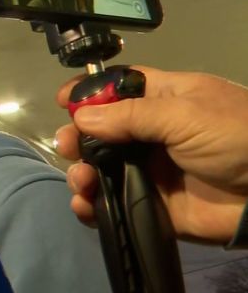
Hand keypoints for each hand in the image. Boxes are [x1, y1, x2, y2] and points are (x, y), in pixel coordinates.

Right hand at [55, 66, 247, 242]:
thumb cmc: (236, 138)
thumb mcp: (185, 114)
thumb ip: (131, 117)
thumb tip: (82, 117)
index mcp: (165, 100)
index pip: (119, 87)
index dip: (90, 92)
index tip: (62, 101)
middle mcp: (152, 133)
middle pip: (99, 130)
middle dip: (77, 137)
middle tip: (69, 147)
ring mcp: (149, 171)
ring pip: (99, 169)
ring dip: (80, 173)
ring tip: (82, 181)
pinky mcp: (149, 205)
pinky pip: (110, 203)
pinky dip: (91, 205)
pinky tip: (85, 205)